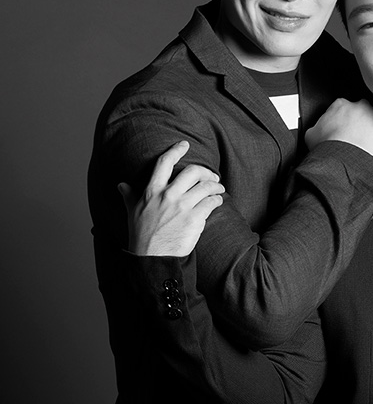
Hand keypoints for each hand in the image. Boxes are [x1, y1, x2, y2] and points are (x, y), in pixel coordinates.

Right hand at [118, 141, 224, 256]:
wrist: (153, 258)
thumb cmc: (142, 236)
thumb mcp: (132, 213)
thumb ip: (130, 196)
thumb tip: (121, 185)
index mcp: (151, 191)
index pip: (164, 163)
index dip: (176, 150)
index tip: (185, 144)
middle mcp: (167, 195)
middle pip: (193, 172)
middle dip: (206, 172)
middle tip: (212, 176)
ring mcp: (182, 207)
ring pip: (206, 186)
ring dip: (216, 186)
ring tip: (219, 189)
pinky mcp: (195, 218)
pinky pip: (211, 202)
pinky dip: (217, 199)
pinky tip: (218, 201)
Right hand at [305, 98, 372, 158]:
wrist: (343, 158)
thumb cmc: (328, 147)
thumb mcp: (311, 134)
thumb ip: (316, 126)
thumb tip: (316, 130)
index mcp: (340, 104)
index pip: (343, 106)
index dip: (342, 118)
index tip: (342, 126)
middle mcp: (359, 105)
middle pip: (360, 109)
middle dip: (358, 119)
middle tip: (354, 133)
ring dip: (370, 126)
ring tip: (363, 141)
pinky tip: (371, 145)